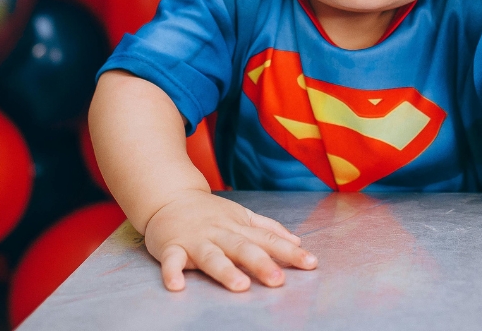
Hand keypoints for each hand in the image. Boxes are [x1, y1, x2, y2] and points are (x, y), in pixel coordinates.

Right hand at [144, 189, 317, 291]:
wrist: (170, 195)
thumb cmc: (210, 212)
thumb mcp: (242, 215)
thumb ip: (268, 228)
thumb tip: (297, 240)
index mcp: (239, 226)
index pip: (268, 239)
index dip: (290, 252)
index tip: (311, 263)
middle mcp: (220, 232)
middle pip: (243, 248)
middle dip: (261, 264)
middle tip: (279, 281)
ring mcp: (196, 239)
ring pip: (212, 255)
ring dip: (225, 270)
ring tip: (240, 286)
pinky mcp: (171, 246)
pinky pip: (172, 260)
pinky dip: (172, 272)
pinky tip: (177, 286)